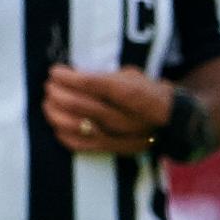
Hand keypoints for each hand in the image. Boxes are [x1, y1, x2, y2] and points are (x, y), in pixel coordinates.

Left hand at [43, 65, 175, 158]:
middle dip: (58, 92)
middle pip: (79, 104)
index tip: (55, 71)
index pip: (89, 83)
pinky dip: (64, 134)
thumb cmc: (147, 92)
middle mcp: (121, 115)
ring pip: (76, 125)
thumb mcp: (131, 75)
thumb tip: (75, 76)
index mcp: (128, 92)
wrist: (171, 120)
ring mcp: (116, 135)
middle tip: (49, 86)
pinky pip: (81, 145)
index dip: (67, 77)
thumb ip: (105, 77)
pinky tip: (56, 125)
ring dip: (56, 113)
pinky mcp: (112, 148)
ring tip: (48, 103)